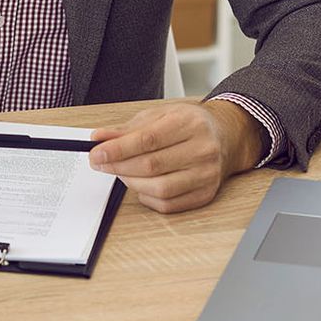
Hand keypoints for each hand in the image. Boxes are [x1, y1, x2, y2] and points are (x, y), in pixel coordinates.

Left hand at [87, 100, 262, 214]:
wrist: (224, 138)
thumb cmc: (188, 125)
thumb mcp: (158, 116)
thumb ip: (127, 129)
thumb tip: (99, 138)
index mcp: (190, 124)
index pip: (148, 139)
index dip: (118, 149)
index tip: (96, 153)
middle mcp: (202, 149)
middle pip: (152, 165)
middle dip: (118, 166)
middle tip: (100, 163)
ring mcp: (206, 174)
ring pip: (160, 188)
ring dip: (132, 183)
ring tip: (122, 173)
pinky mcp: (205, 194)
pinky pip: (169, 205)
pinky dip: (148, 198)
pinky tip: (142, 186)